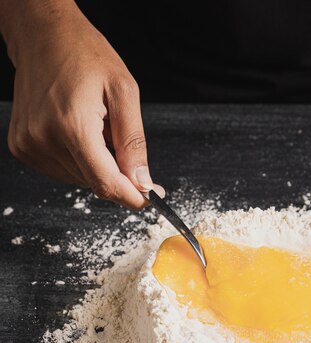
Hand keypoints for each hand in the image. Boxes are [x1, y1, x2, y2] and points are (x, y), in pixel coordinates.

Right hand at [0, 0, 162, 208]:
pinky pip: (61, 171)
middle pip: (93, 183)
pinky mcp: (22, 147)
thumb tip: (142, 182)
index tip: (148, 199)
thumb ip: (133, 143)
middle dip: (117, 175)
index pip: (105, 182)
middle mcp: (45, 139)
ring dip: (96, 165)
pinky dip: (77, 160)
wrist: (43, 36)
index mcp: (72, 125)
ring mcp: (30, 145)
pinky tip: (76, 133)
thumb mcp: (123, 93)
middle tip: (121, 144)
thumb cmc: (84, 55)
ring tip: (94, 128)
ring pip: (78, 180)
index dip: (131, 196)